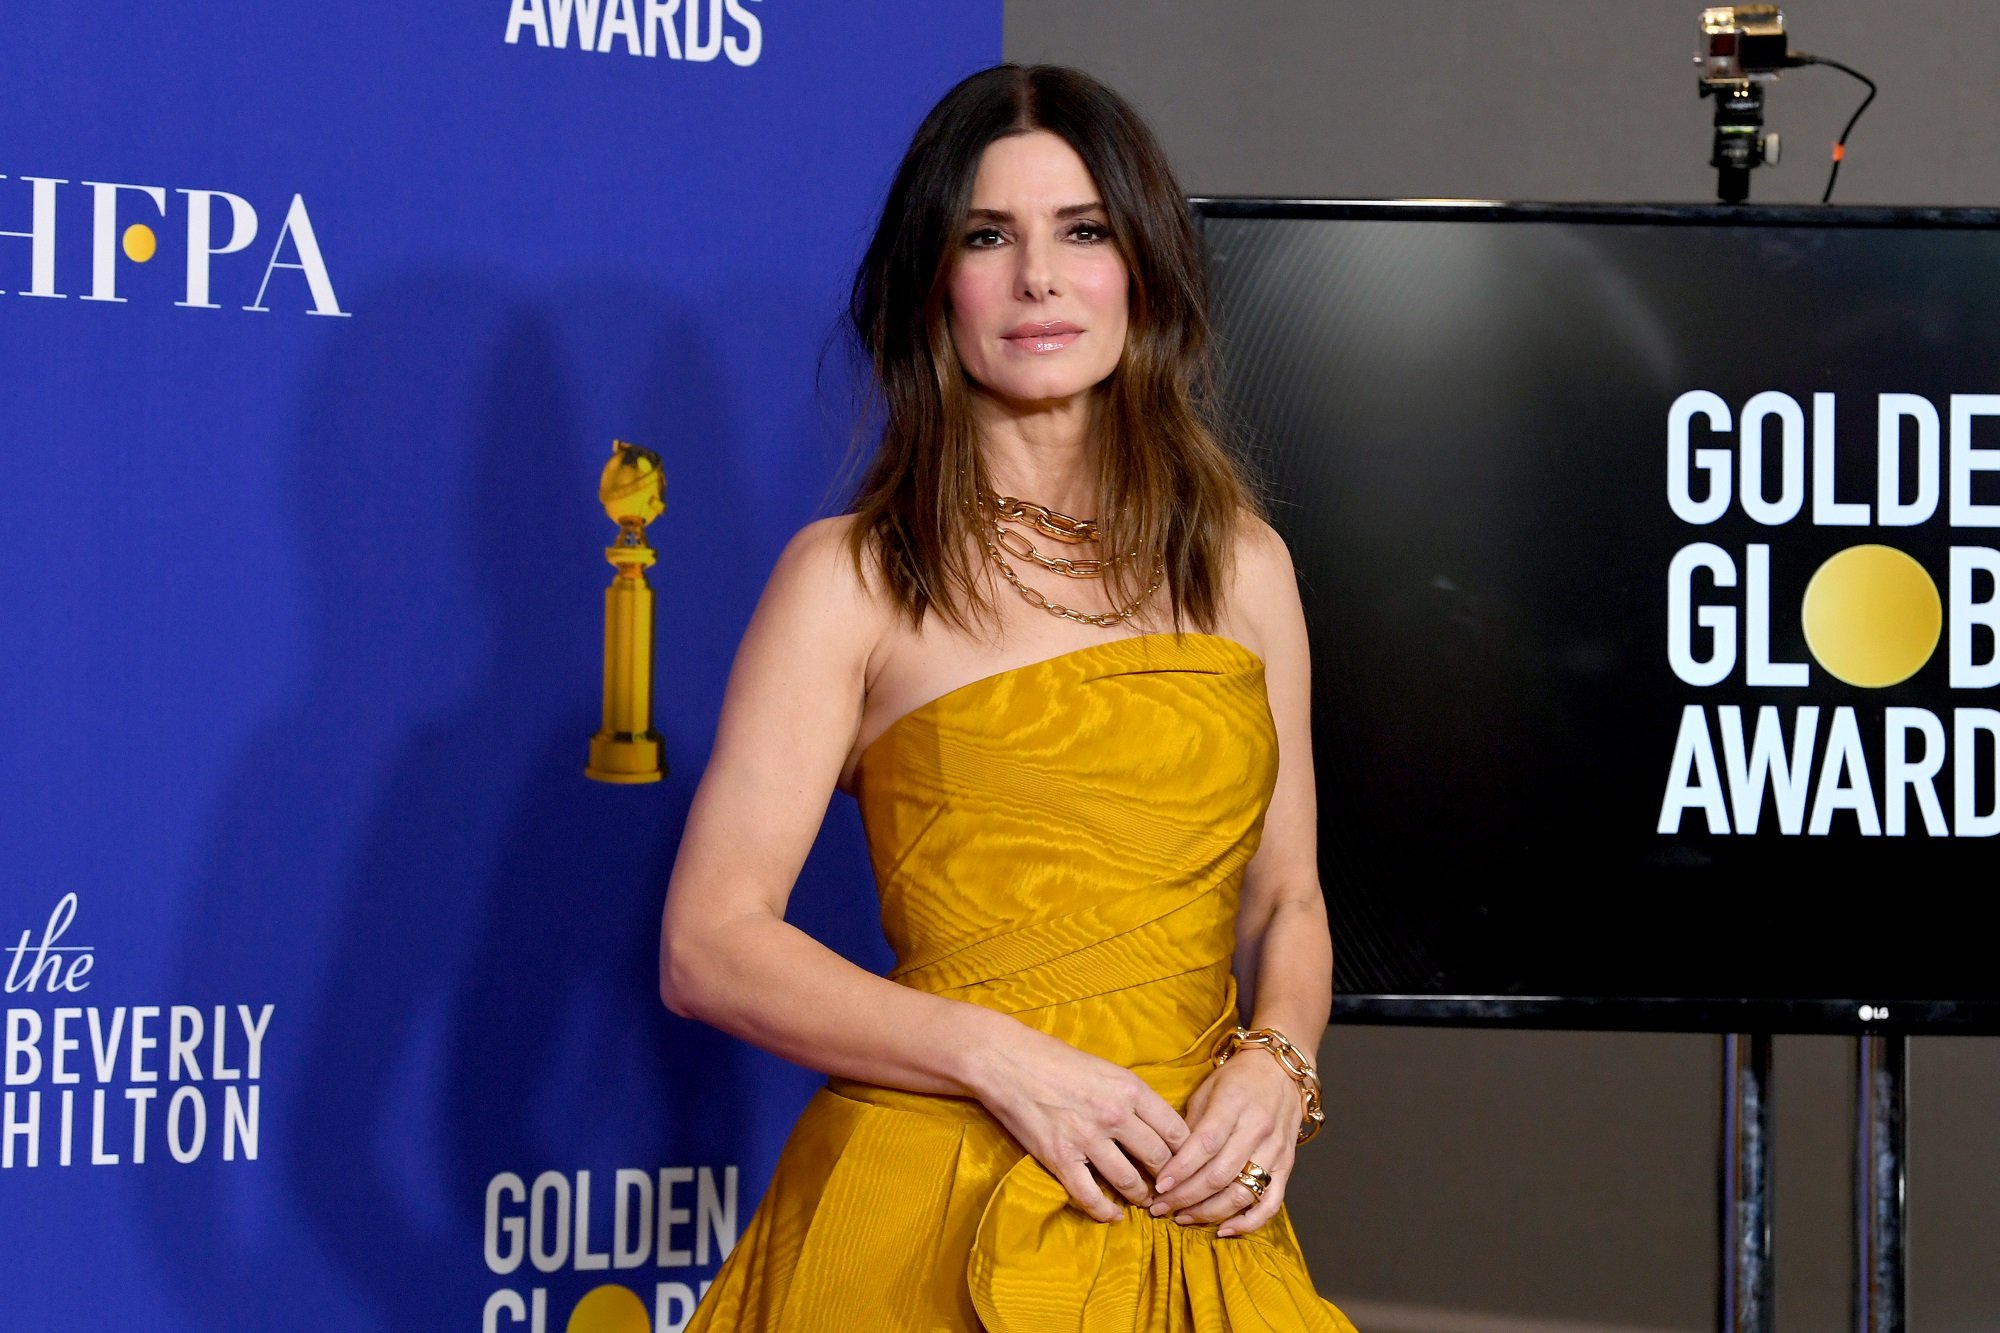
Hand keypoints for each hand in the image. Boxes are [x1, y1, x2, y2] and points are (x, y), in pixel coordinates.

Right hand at [972, 1025, 1191, 1222]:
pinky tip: (1113, 1216)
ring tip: (1146, 1202)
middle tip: (1171, 1189)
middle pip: (1159, 1159)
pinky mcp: (1060, 1158)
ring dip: (1142, 1197)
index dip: (1186, 1152)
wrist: (1005, 1061)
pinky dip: (1105, 1212)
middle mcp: (1115, 1114)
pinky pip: (1090, 1196)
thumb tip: (1156, 1123)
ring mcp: (1087, 1138)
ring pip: (1130, 1181)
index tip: (1186, 1163)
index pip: (1176, 1130)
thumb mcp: (1105, 1068)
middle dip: (1169, 1179)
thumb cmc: (1054, 1059)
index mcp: (1130, 1088)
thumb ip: (1131, 1095)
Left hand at [1148, 1049, 1299, 1236]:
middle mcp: (1257, 1129)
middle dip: (1186, 1196)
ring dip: (1209, 1213)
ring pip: (1242, 1193)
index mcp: (1233, 1105)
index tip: (1158, 1186)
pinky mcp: (1288, 1167)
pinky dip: (1248, 1222)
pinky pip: (1270, 1204)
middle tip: (1160, 1207)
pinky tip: (1224, 1230)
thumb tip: (1166, 1162)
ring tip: (1182, 1218)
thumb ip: (1190, 1125)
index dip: (1180, 1169)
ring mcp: (1275, 1151)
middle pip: (1220, 1174)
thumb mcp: (1207, 1090)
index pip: (1205, 1144)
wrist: (1281, 1071)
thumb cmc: (1237, 1080)